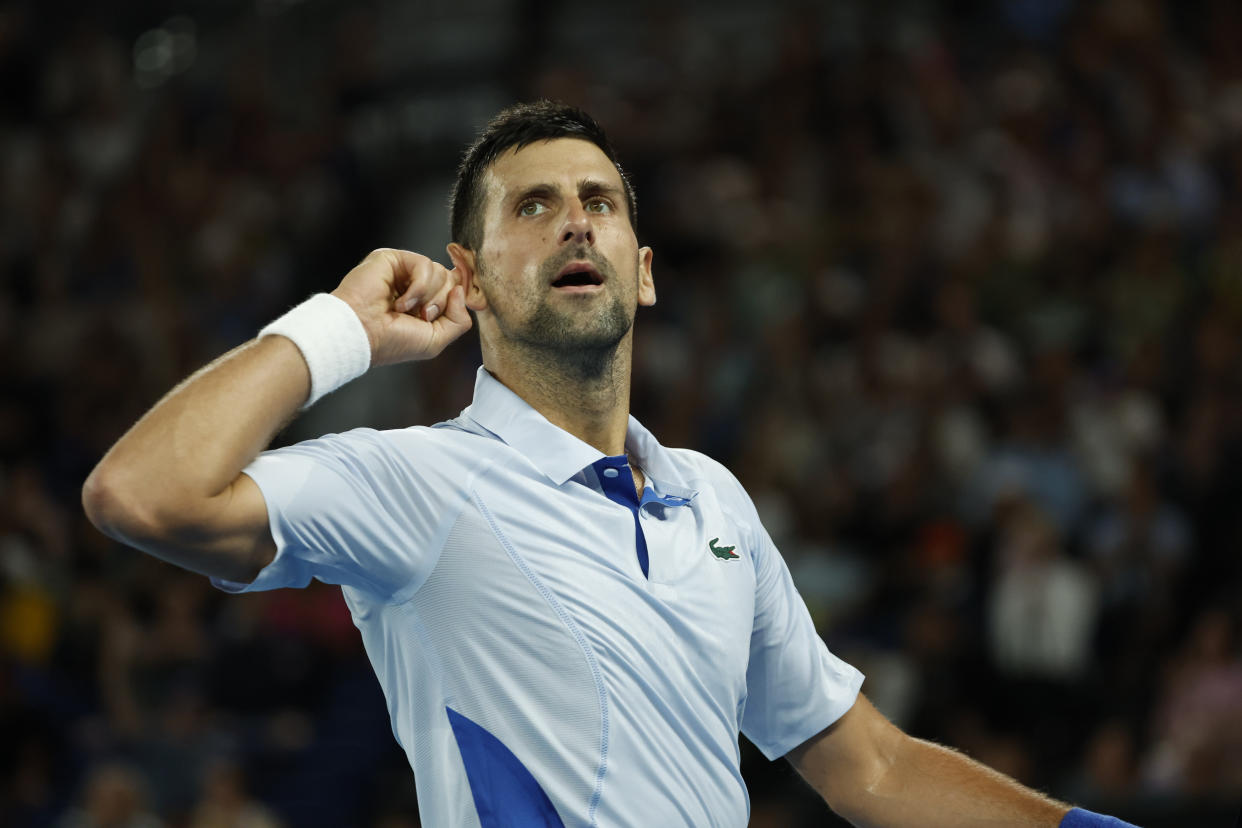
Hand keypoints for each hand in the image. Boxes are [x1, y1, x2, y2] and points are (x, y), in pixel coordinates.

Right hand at [331, 248, 471, 366]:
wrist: (361, 334)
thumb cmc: (392, 341)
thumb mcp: (436, 339)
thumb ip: (459, 320)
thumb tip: (461, 290)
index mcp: (425, 302)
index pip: (456, 288)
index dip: (463, 293)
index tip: (460, 305)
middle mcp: (415, 284)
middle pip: (452, 280)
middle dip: (442, 302)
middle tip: (422, 317)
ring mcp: (403, 271)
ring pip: (441, 272)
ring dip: (428, 297)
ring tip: (405, 310)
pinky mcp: (392, 259)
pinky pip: (424, 264)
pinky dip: (418, 287)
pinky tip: (400, 301)